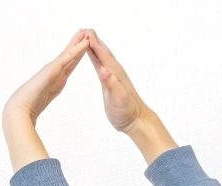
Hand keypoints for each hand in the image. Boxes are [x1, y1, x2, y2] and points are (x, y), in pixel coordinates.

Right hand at [2, 31, 89, 170]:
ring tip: (86, 31)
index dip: (76, 57)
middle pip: (69, 57)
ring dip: (78, 42)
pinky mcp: (51, 72)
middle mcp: (53, 75)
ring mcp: (52, 72)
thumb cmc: (25, 116)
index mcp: (53, 83)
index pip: (68, 68)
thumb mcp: (42, 109)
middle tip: (86, 32)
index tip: (84, 48)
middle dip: (77, 45)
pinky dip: (76, 50)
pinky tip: (84, 43)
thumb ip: (47, 106)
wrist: (17, 115)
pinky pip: (67, 59)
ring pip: (69, 54)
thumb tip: (50, 110)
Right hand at [88, 31, 176, 162]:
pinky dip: (97, 58)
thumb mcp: (117, 98)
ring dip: (95, 47)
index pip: (102, 55)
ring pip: (102, 57)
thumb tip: (104, 70)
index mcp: (114, 73)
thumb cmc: (126, 111)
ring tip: (88, 38)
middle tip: (86, 30)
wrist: (135, 120)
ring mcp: (113, 76)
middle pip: (103, 52)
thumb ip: (111, 83)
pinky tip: (94, 57)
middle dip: (94, 41)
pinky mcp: (111, 82)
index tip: (86, 33)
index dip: (94, 44)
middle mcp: (114, 72)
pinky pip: (102, 65)